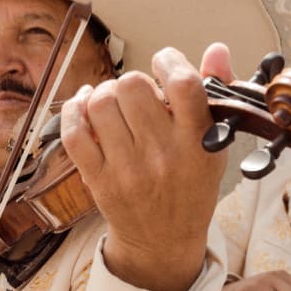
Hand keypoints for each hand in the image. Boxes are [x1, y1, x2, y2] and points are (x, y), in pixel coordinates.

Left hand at [61, 44, 230, 290]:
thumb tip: (216, 50)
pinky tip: (85, 105)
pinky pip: (74, 132)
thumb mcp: (215, 144)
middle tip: (139, 97)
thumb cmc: (191, 185)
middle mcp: (163, 155)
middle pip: (133, 86)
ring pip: (101, 103)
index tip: (165, 63)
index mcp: (198, 142)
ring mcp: (128, 169)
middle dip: (133, 82)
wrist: (164, 240)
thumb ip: (216, 94)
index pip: (183, 84)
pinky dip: (74, 109)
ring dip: (105, 94)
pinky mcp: (99, 179)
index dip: (169, 60)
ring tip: (116, 104)